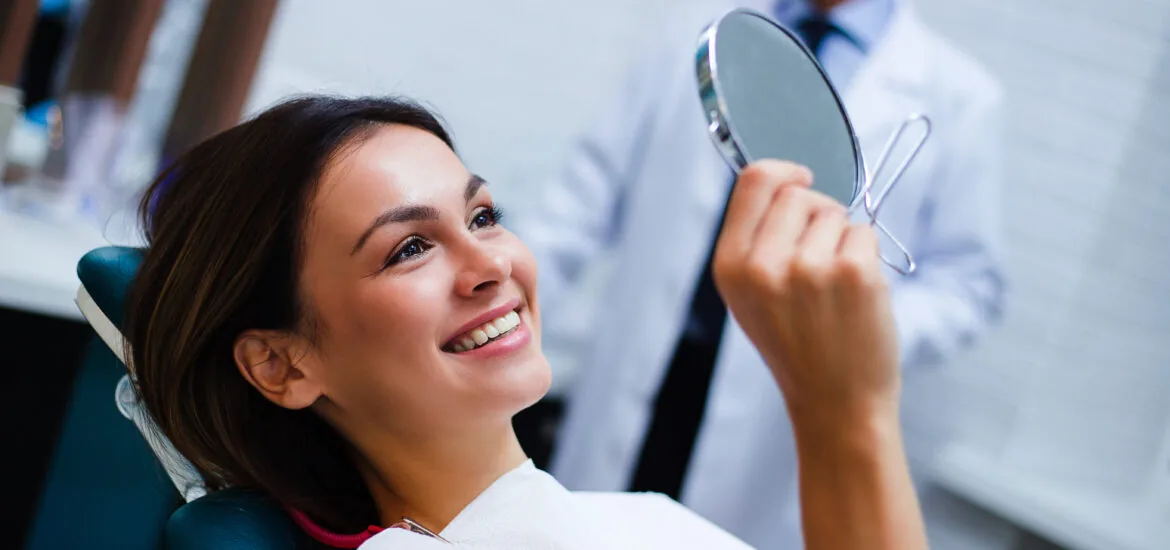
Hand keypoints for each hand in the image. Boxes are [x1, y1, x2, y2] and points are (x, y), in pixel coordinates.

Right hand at [711, 160, 899, 430]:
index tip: (802, 178)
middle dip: (816, 215)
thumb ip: (755, 239)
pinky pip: (864, 233)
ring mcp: (809, 269)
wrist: (834, 403)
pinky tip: (856, 295)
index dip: (783, 171)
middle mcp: (762, 266)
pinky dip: (866, 257)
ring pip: (835, 213)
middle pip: (799, 193)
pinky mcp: (854, 274)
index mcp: (729, 267)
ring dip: (842, 241)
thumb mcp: (750, 295)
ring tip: (834, 289)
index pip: (754, 180)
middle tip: (819, 261)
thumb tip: (785, 180)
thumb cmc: (797, 345)